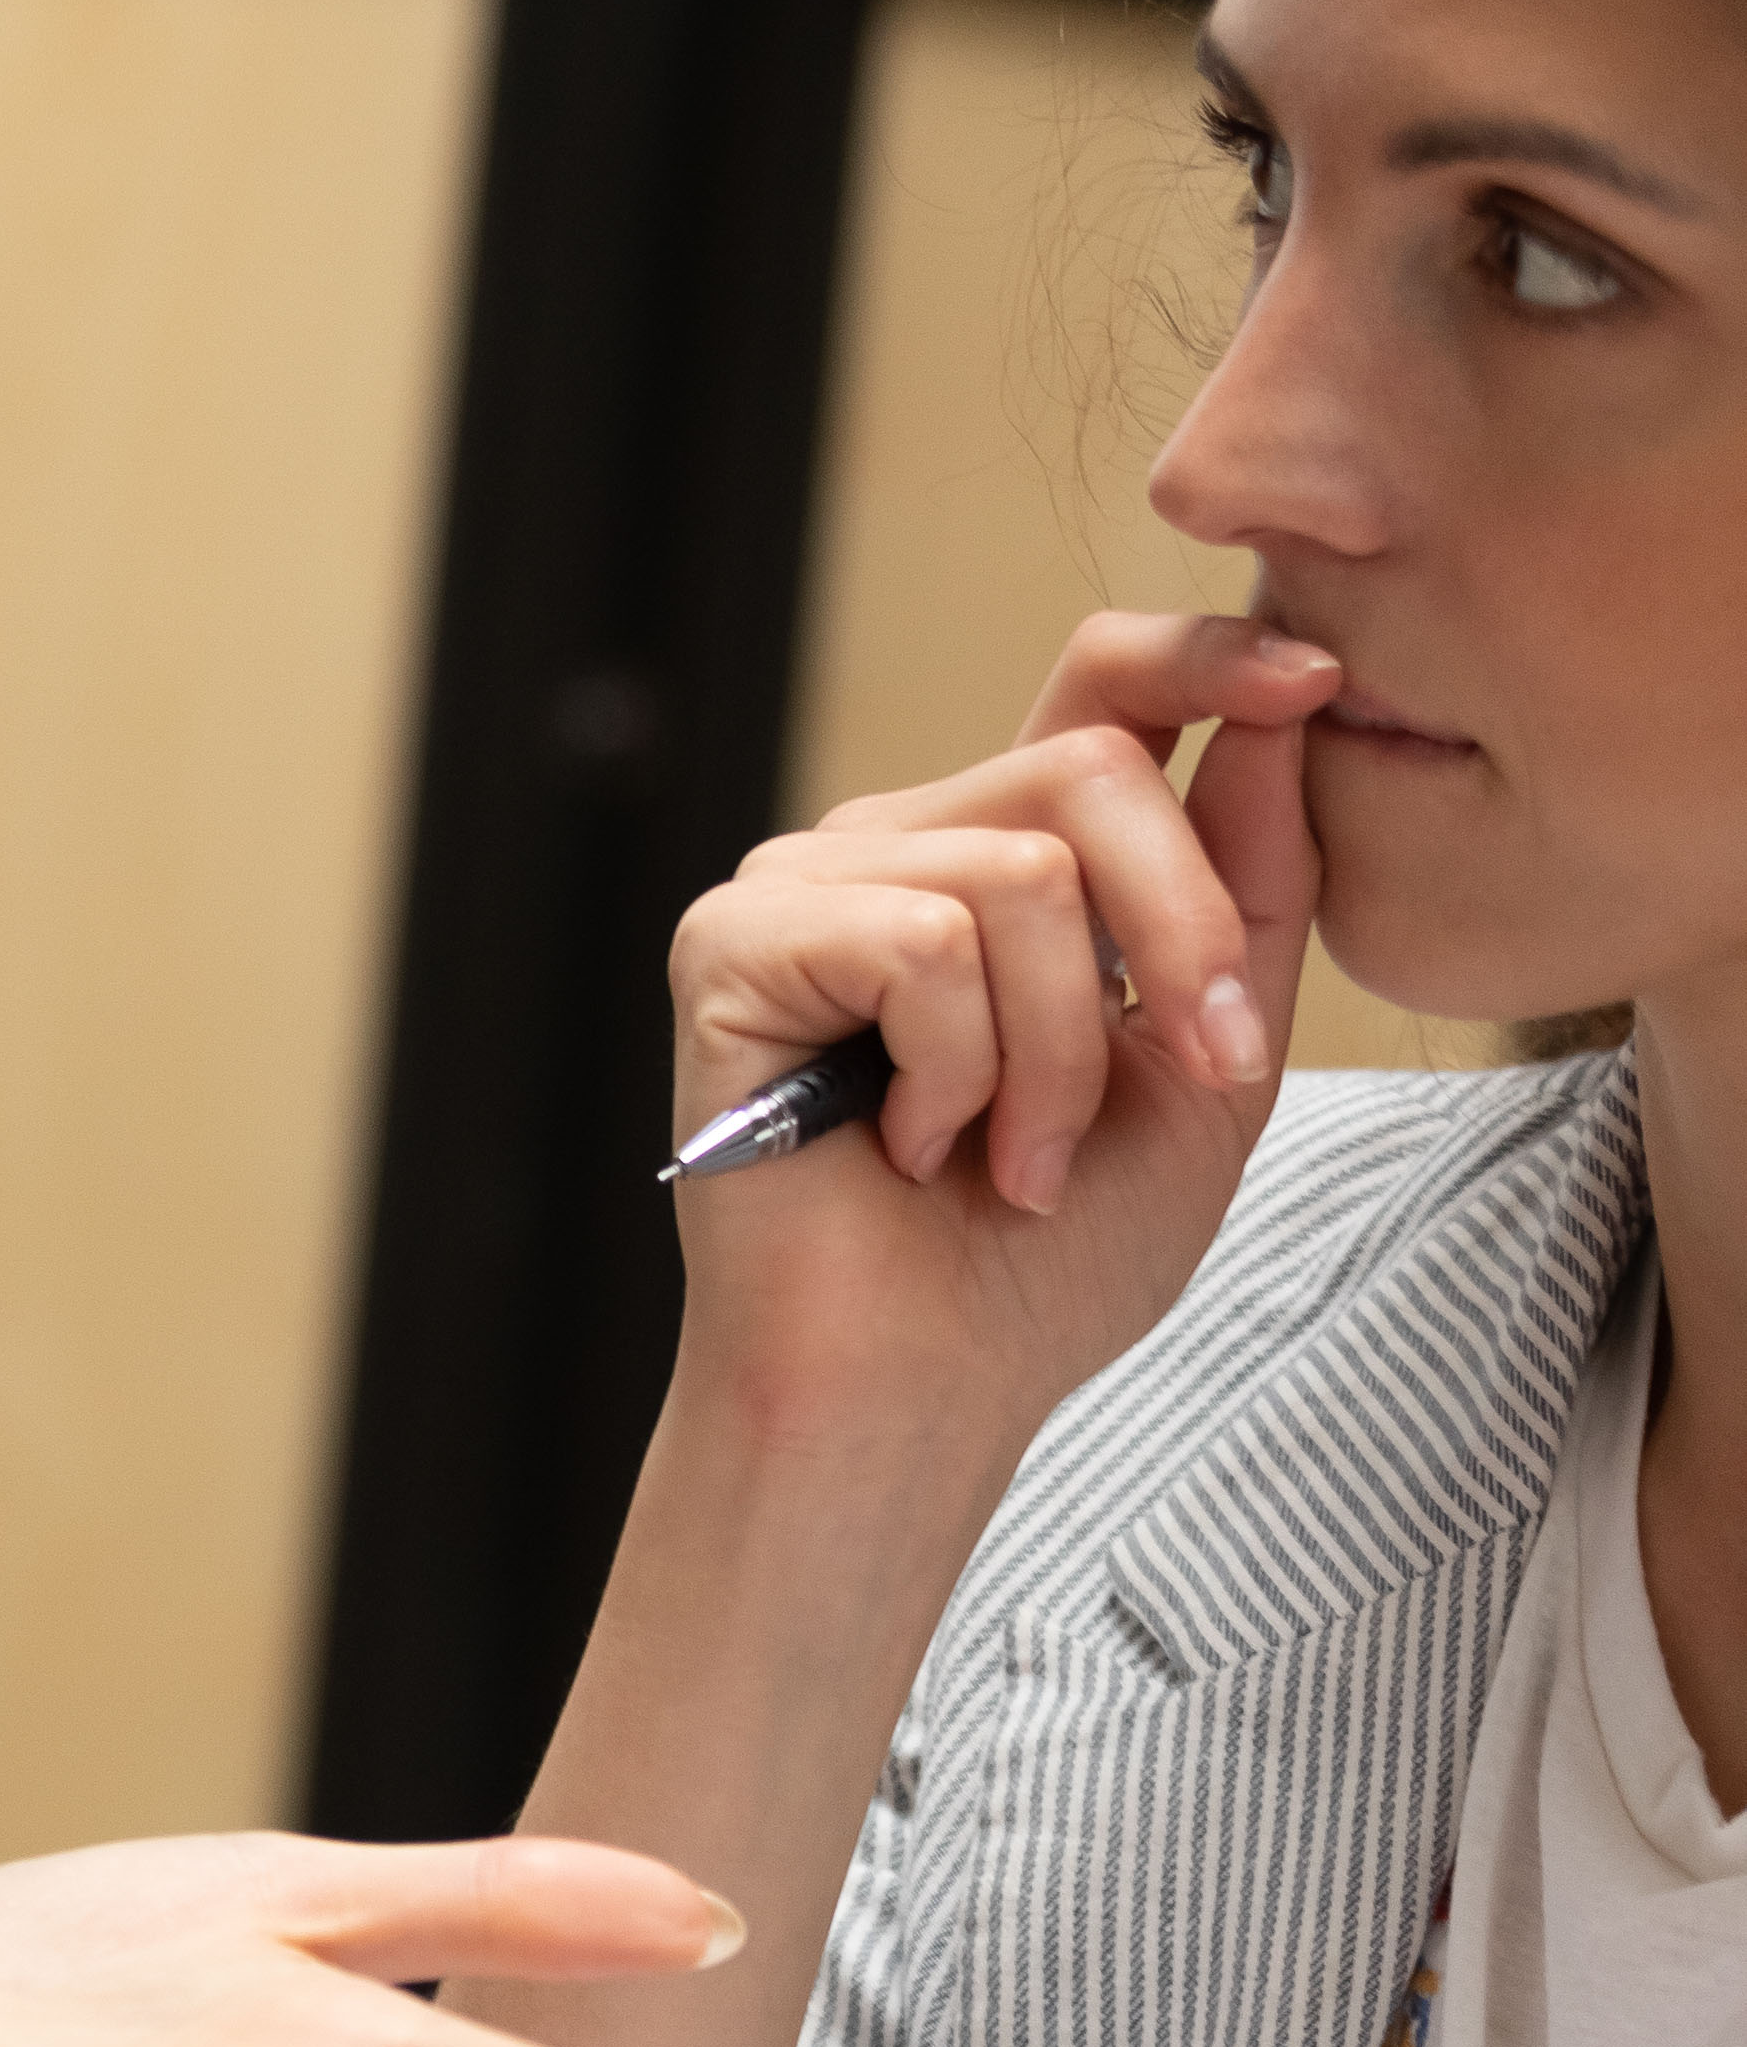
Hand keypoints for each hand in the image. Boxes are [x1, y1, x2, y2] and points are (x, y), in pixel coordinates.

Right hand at [669, 613, 1337, 1464]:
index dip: (1207, 656)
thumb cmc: (1047, 1255)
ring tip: (1017, 1157)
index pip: (1100, 686)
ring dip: (1057, 1055)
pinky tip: (912, 1145)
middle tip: (1198, 1075)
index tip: (1315, 680)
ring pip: (1017, 876)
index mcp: (1003, 857)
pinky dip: (955, 1072)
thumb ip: (1252, 895)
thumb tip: (1280, 715)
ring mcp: (800, 885)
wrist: (920, 1389)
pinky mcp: (732, 942)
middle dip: (1182, 932)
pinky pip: (917, 944)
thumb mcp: (1210, 1061)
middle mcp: (894, 846)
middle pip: (1086, 769)